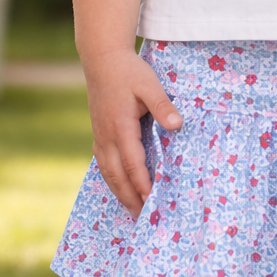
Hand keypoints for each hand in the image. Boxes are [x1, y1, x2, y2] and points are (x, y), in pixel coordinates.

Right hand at [81, 48, 181, 217]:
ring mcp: (99, 135)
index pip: (133, 163)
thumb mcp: (150, 85)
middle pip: (117, 175)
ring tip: (131, 209)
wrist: (102, 58)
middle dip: (129, 198)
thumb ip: (163, 106)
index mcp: (120, 127)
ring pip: (107, 171)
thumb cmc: (128, 72)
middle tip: (141, 218)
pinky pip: (102, 162)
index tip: (152, 202)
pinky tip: (118, 184)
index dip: (143, 185)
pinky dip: (111, 178)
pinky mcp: (98, 132)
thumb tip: (178, 125)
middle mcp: (107, 136)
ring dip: (119, 192)